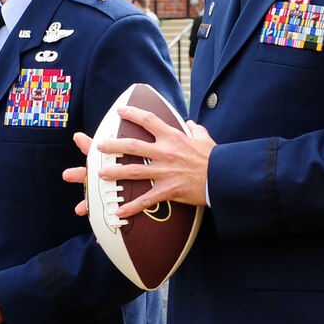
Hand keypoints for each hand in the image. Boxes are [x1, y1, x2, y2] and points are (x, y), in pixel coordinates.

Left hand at [72, 106, 216, 218]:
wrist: (224, 177)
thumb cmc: (216, 157)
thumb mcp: (204, 138)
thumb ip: (195, 129)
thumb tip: (190, 123)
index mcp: (173, 137)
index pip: (148, 120)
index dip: (132, 114)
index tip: (120, 111)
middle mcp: (165, 152)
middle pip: (132, 145)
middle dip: (113, 145)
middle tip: (99, 146)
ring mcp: (165, 172)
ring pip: (133, 171)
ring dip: (114, 172)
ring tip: (99, 174)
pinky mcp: (168, 190)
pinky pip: (146, 200)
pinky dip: (131, 207)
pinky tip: (118, 212)